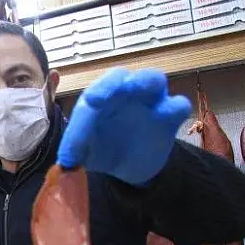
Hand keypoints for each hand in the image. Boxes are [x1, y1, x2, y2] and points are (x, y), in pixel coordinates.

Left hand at [57, 68, 190, 185]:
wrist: (128, 168)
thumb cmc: (102, 150)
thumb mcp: (85, 153)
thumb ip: (76, 151)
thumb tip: (66, 160)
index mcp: (99, 100)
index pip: (95, 92)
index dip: (93, 96)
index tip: (91, 102)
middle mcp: (123, 94)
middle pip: (120, 76)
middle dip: (112, 82)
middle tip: (107, 94)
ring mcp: (148, 101)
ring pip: (152, 79)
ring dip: (146, 81)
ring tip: (137, 88)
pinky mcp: (169, 117)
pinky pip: (178, 105)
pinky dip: (175, 106)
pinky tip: (169, 113)